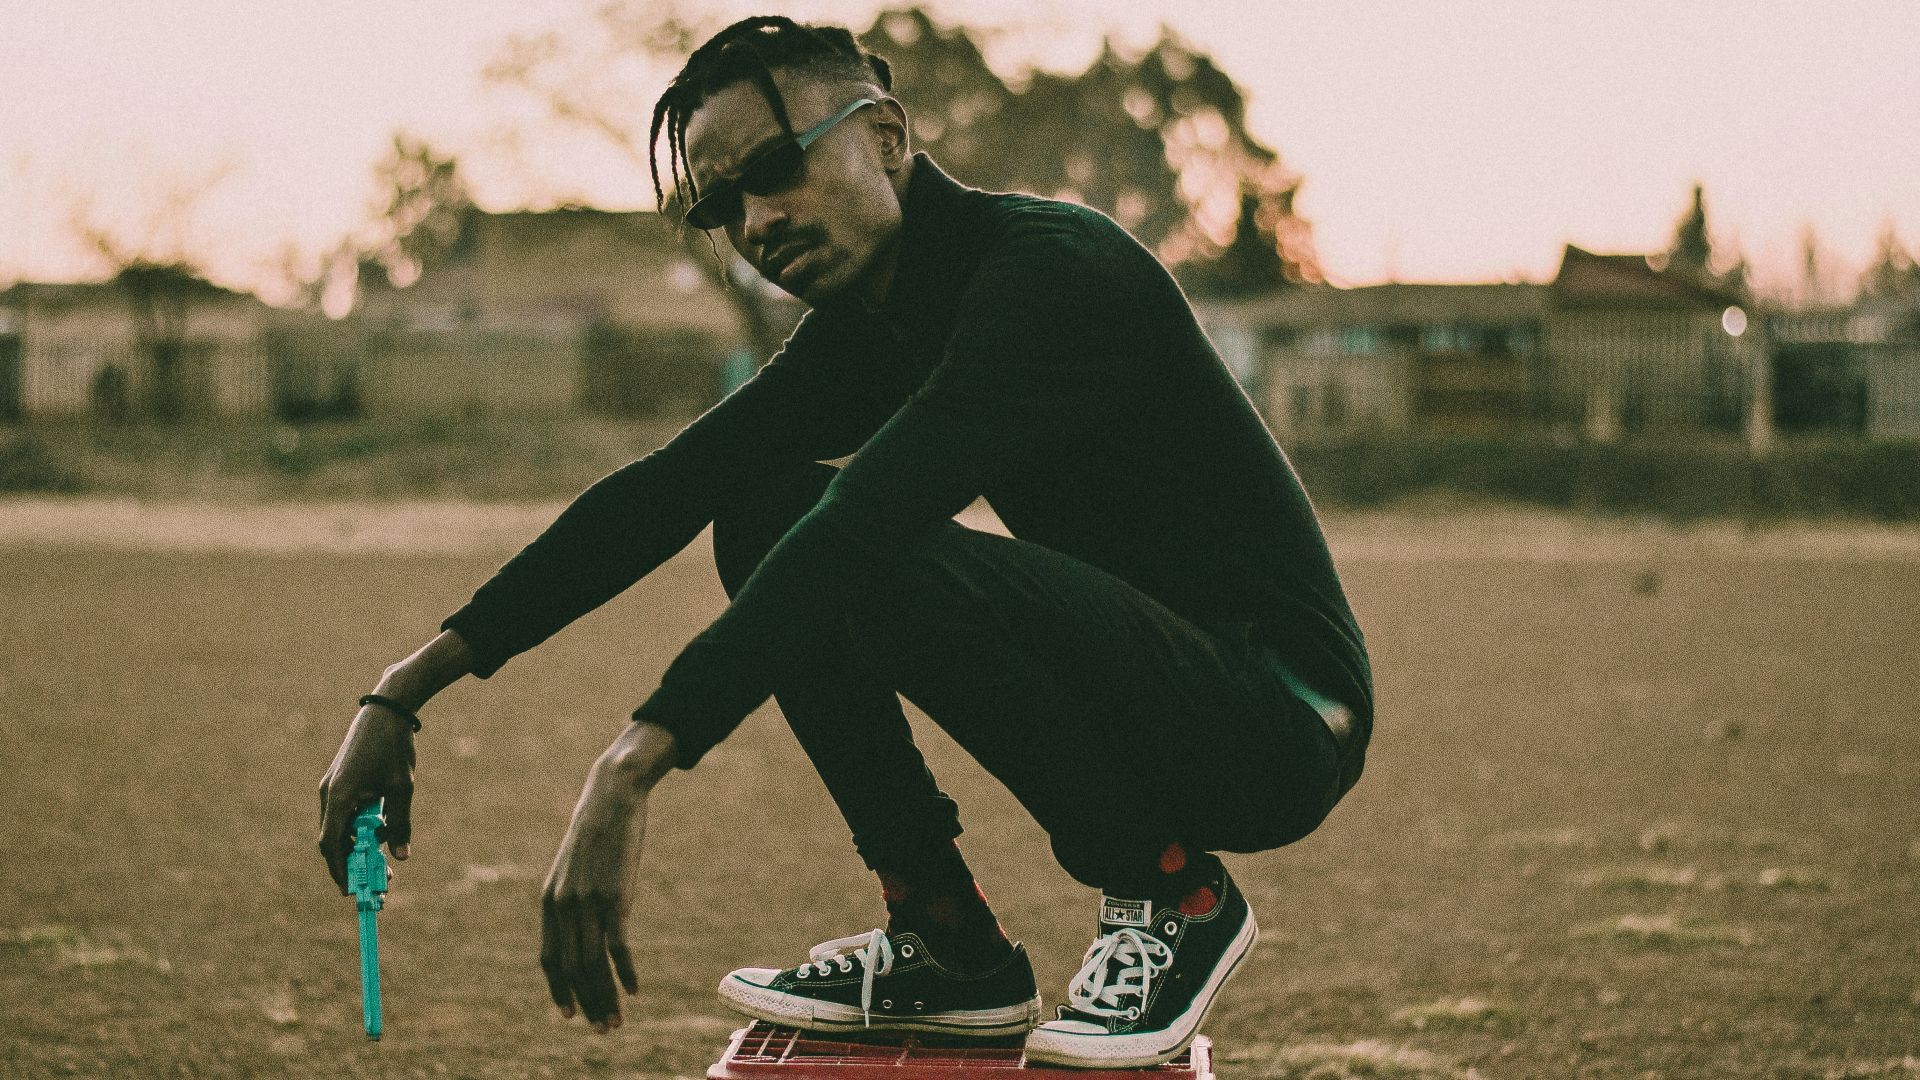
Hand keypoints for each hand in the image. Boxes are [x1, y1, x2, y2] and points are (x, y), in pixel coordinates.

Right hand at [317, 701, 416, 892]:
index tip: (352, 891)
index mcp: (339, 797)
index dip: (340, 870)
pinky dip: (358, 829)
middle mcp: (329, 795)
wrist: (386, 711)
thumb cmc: (393, 748)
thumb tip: (402, 857)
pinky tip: (380, 833)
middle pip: (334, 841)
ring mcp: (332, 788)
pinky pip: (344, 815)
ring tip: (384, 862)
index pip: (332, 844)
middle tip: (378, 881)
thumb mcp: (402, 788)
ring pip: (340, 829)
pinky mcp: (340, 782)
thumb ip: (400, 823)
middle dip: (353, 864)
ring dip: (358, 847)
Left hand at [540, 723, 675, 1033]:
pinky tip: (634, 989)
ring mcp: (588, 903)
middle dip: (587, 1003)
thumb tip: (581, 924)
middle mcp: (563, 907)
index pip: (549, 959)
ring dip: (606, 997)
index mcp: (549, 901)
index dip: (560, 990)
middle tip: (603, 1030)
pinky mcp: (614, 897)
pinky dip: (625, 972)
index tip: (571, 1014)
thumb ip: (573, 898)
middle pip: (572, 969)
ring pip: (593, 965)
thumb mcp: (574, 867)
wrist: (611, 796)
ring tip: (617, 1021)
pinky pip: (617, 946)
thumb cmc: (597, 831)